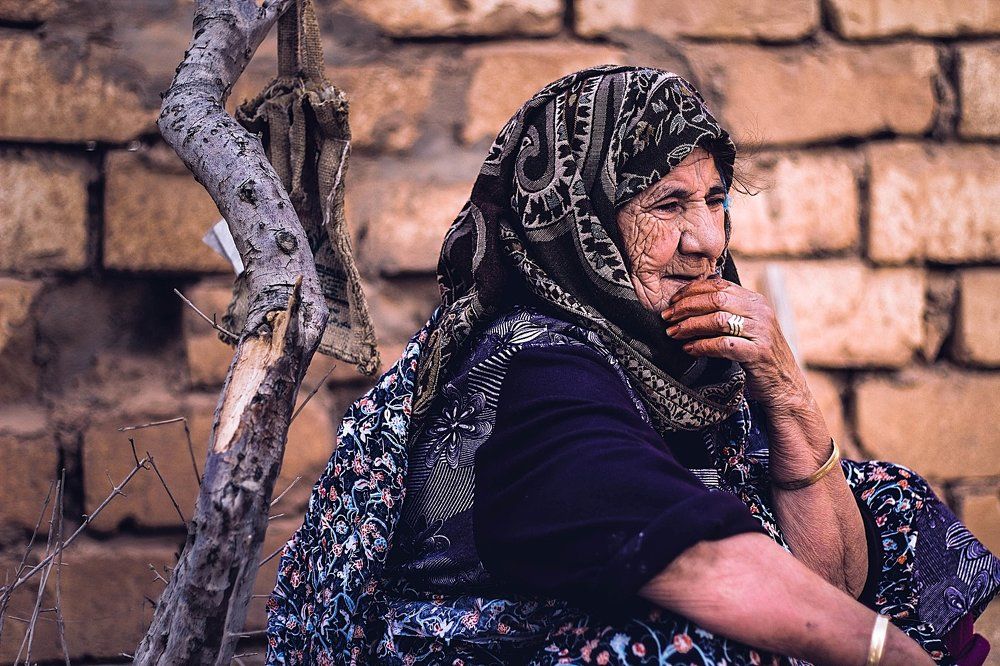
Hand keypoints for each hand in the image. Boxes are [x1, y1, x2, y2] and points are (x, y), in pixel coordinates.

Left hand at [659, 275, 805, 408]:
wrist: (784, 385)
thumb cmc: (757, 355)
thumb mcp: (746, 326)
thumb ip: (728, 310)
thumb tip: (693, 296)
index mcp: (756, 301)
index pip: (720, 285)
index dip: (692, 290)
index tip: (673, 300)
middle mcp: (760, 312)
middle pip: (716, 299)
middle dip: (686, 307)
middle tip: (667, 317)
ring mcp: (761, 332)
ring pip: (718, 320)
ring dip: (690, 326)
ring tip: (673, 333)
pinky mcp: (758, 353)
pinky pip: (723, 345)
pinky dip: (702, 346)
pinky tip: (689, 349)